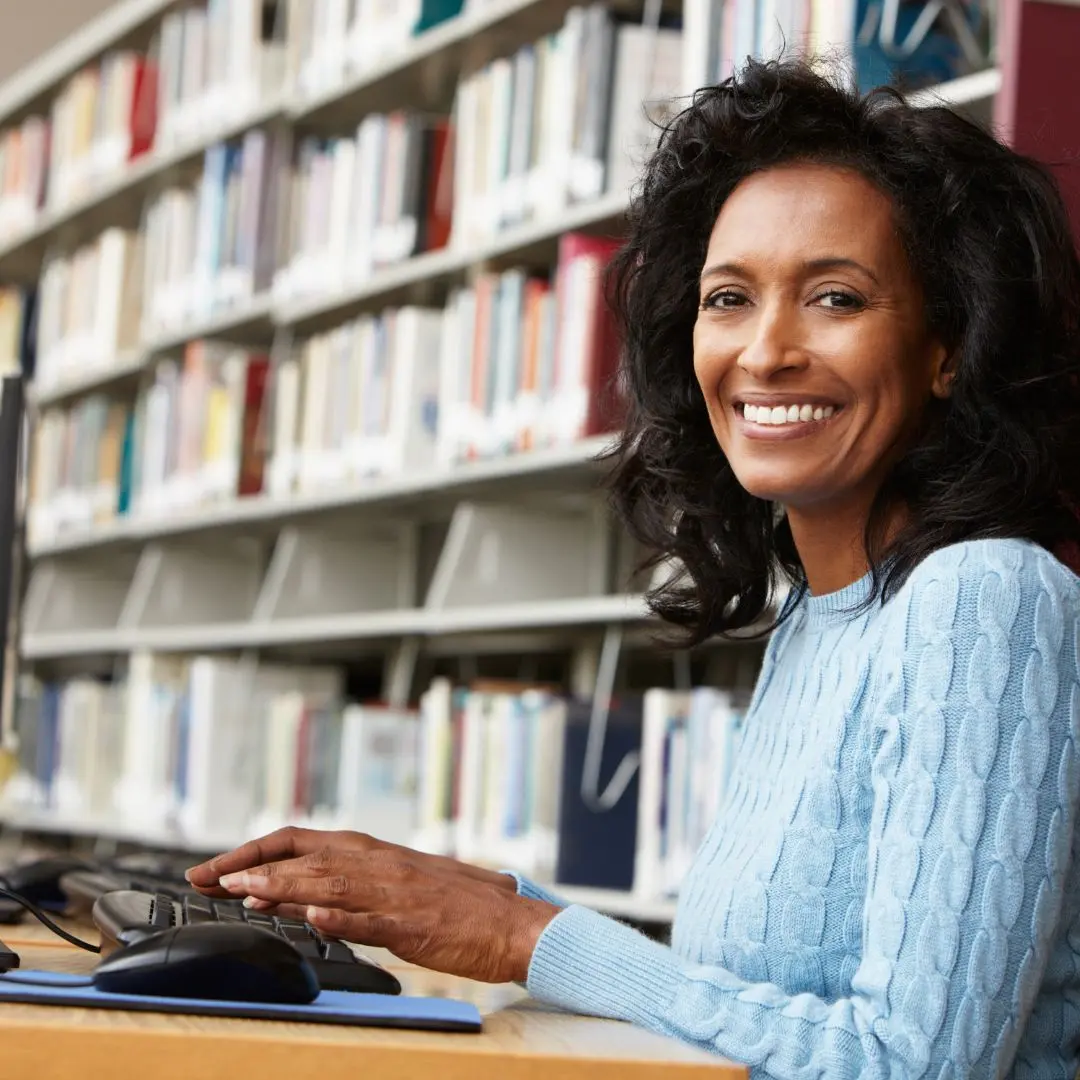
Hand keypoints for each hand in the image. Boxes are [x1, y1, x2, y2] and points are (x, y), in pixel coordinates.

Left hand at [185, 827, 559, 983]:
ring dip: (283, 885)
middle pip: (305, 859)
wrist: (510, 922)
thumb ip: (351, 889)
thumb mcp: (398, 888)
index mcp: (374, 853)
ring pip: (330, 883)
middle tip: (206, 881)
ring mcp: (394, 894)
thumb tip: (298, 899)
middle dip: (251, 868)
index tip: (216, 870)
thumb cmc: (456, 907)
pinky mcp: (412, 925)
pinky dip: (341, 918)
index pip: (302, 841)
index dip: (255, 852)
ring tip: (243, 890)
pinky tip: (314, 918)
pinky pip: (371, 921)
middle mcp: (379, 864)